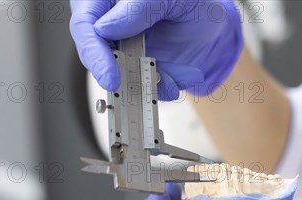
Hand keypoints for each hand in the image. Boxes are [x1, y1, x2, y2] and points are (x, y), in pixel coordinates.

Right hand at [69, 0, 242, 99]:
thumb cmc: (194, 4)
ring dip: (145, 83)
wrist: (217, 28)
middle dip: (118, 74)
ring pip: (118, 76)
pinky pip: (140, 88)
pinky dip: (159, 89)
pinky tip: (177, 80)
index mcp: (108, 0)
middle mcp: (110, 24)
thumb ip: (139, 7)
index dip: (93, 52)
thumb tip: (105, 28)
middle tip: (138, 86)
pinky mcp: (138, 70)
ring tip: (172, 78)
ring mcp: (123, 50)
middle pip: (94, 54)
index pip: (85, 24)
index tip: (110, 76)